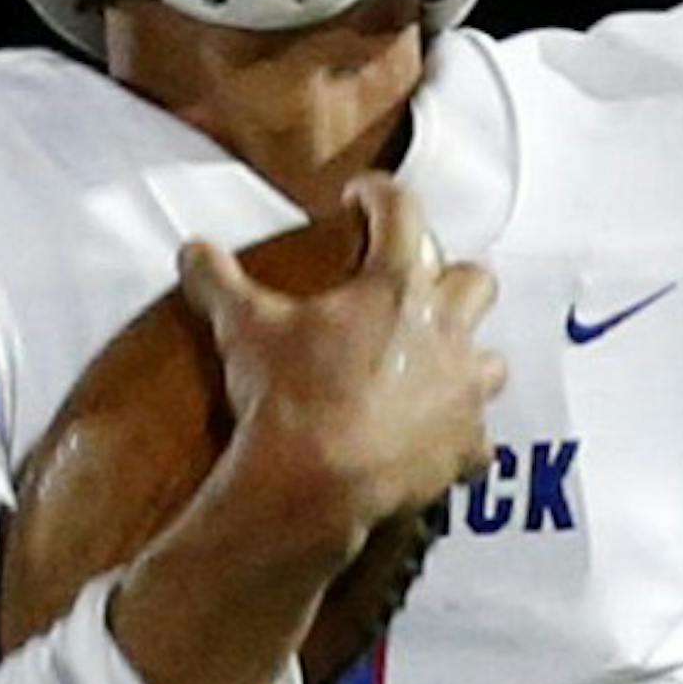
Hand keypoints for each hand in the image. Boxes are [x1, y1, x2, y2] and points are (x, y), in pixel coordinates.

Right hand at [179, 174, 503, 564]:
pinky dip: (460, 439)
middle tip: (411, 292)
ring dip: (467, 359)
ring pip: (491, 361)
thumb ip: (218, 282)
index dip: (378, 194)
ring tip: (433, 368)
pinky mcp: (463, 450)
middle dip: (448, 280)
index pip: (402, 210)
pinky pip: (479, 442)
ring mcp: (462, 393)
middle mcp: (446, 331)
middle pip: (475, 280)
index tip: (360, 198)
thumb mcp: (244, 331)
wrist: (311, 489)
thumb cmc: (286, 400)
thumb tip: (191, 251)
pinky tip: (436, 441)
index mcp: (398, 285)